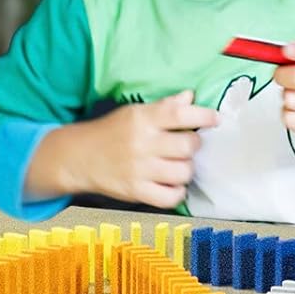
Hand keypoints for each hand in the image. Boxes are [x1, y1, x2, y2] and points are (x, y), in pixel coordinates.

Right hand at [29, 91, 218, 209]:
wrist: (79, 157)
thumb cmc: (112, 132)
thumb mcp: (134, 113)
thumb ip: (164, 107)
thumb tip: (190, 96)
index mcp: (142, 119)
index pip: (180, 114)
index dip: (204, 116)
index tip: (215, 119)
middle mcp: (142, 143)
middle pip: (188, 145)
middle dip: (194, 145)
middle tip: (187, 145)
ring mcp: (139, 170)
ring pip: (184, 172)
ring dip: (186, 169)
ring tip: (178, 165)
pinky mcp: (136, 192)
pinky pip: (171, 197)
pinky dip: (177, 192)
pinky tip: (172, 184)